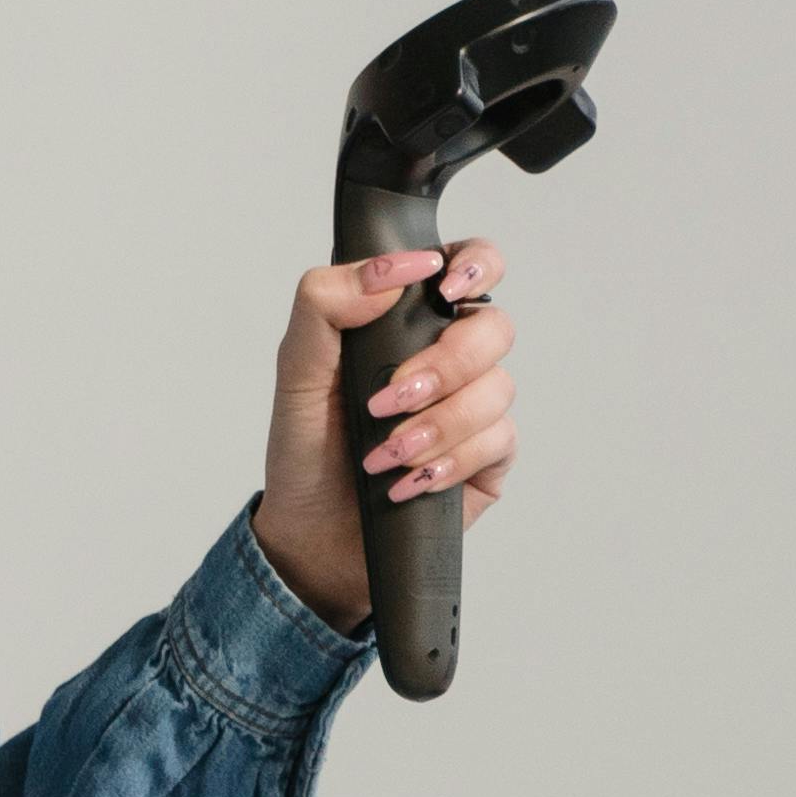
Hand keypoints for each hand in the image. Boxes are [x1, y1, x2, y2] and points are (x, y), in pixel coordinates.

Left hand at [250, 240, 518, 639]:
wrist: (313, 531)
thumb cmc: (307, 446)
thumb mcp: (297, 370)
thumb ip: (325, 305)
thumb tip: (386, 273)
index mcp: (409, 319)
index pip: (469, 265)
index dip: (475, 265)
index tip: (442, 289)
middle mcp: (451, 355)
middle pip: (493, 327)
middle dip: (444, 363)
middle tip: (387, 398)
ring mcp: (475, 405)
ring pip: (497, 388)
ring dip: (437, 422)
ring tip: (385, 452)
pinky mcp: (489, 456)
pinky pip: (498, 439)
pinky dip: (449, 459)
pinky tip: (411, 479)